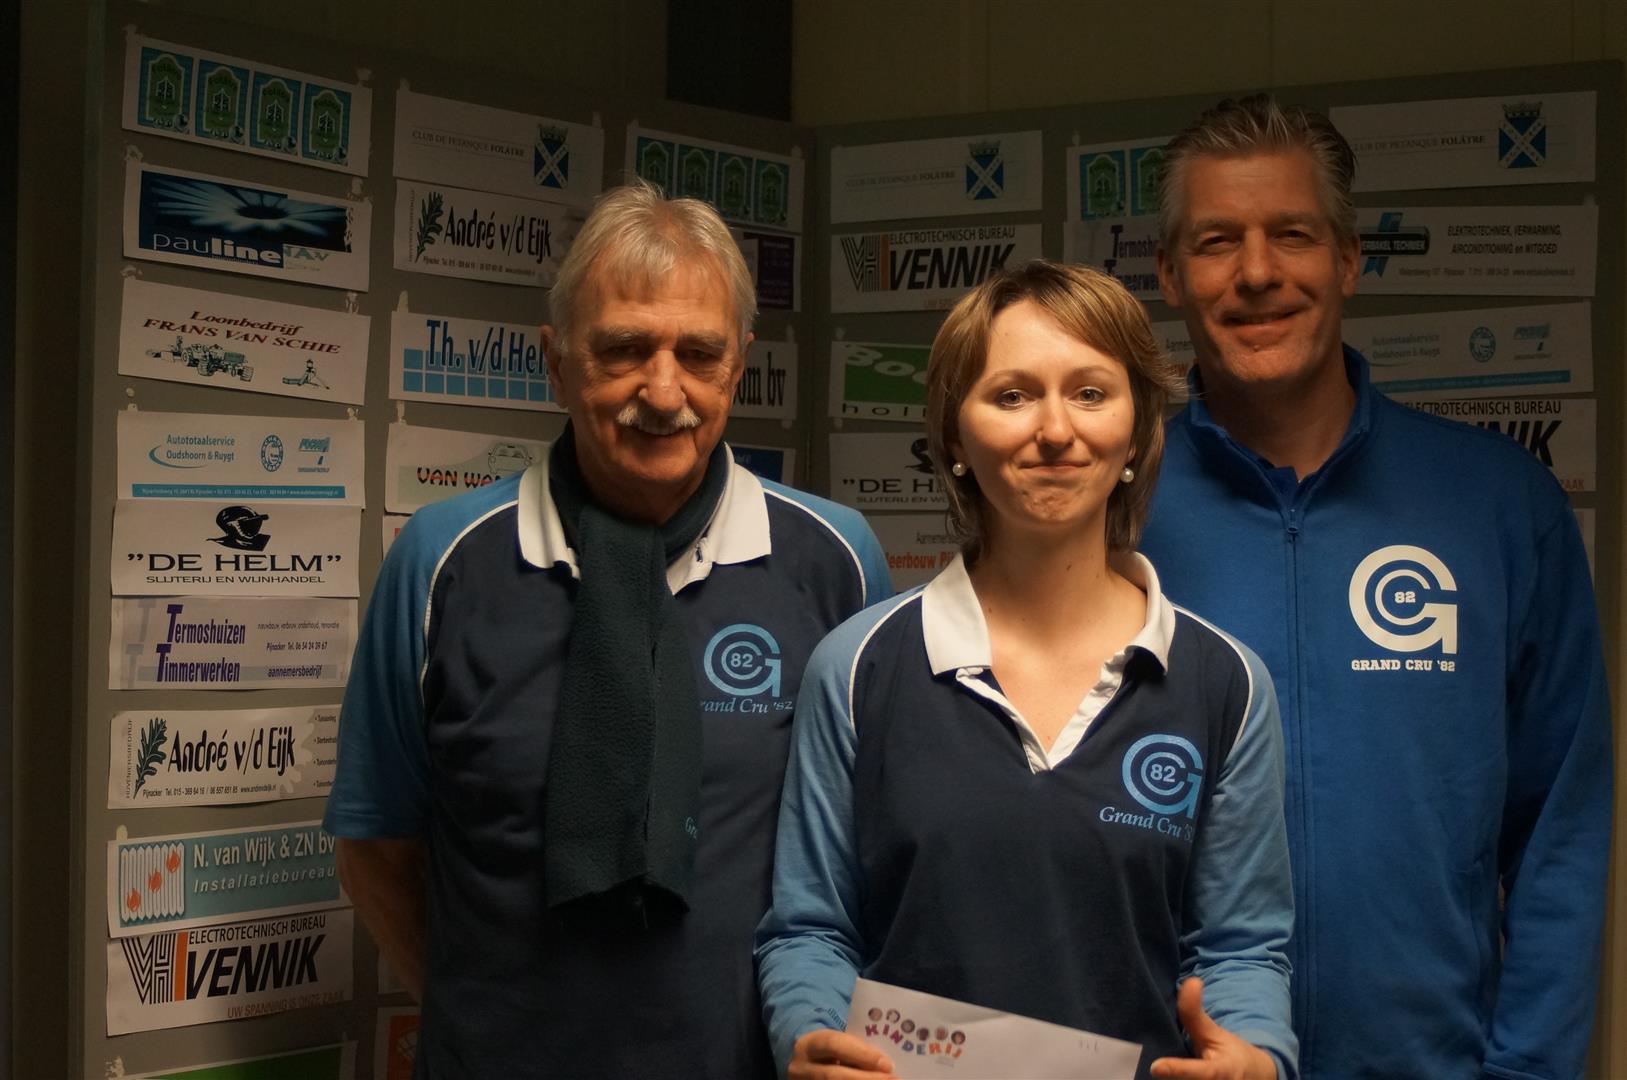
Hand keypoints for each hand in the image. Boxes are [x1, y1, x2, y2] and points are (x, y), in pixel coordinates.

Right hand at [789, 1028, 897, 1079]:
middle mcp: (801, 1069)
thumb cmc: (830, 1053)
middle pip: (833, 1076)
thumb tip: (885, 1063)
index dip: (861, 1054)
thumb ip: (855, 1050)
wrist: (805, 1067)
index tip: (887, 1064)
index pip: (834, 1044)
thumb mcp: (837, 1044)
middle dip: (866, 1079)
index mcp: (809, 1045)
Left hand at [1149, 978, 1277, 1079]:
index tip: (1156, 1068)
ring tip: (1152, 1073)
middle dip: (1172, 1079)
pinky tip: (1159, 1078)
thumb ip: (1195, 1014)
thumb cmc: (1230, 1054)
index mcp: (1222, 1072)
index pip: (1199, 1073)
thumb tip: (1191, 981)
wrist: (1255, 1078)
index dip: (1178, 1071)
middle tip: (1152, 1069)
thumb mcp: (1214, 1033)